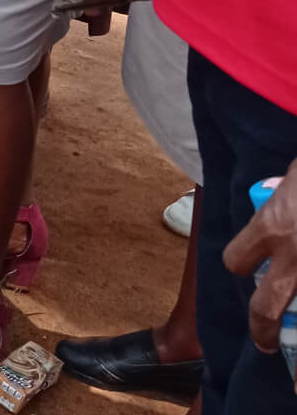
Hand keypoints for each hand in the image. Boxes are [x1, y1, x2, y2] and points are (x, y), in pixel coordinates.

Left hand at [225, 165, 296, 353]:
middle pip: (267, 308)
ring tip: (296, 353)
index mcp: (272, 227)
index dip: (239, 263)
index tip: (243, 267)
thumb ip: (286, 194)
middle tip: (262, 342)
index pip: (237, 259)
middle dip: (262, 329)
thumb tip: (284, 193)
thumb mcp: (293, 175)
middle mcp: (294, 257)